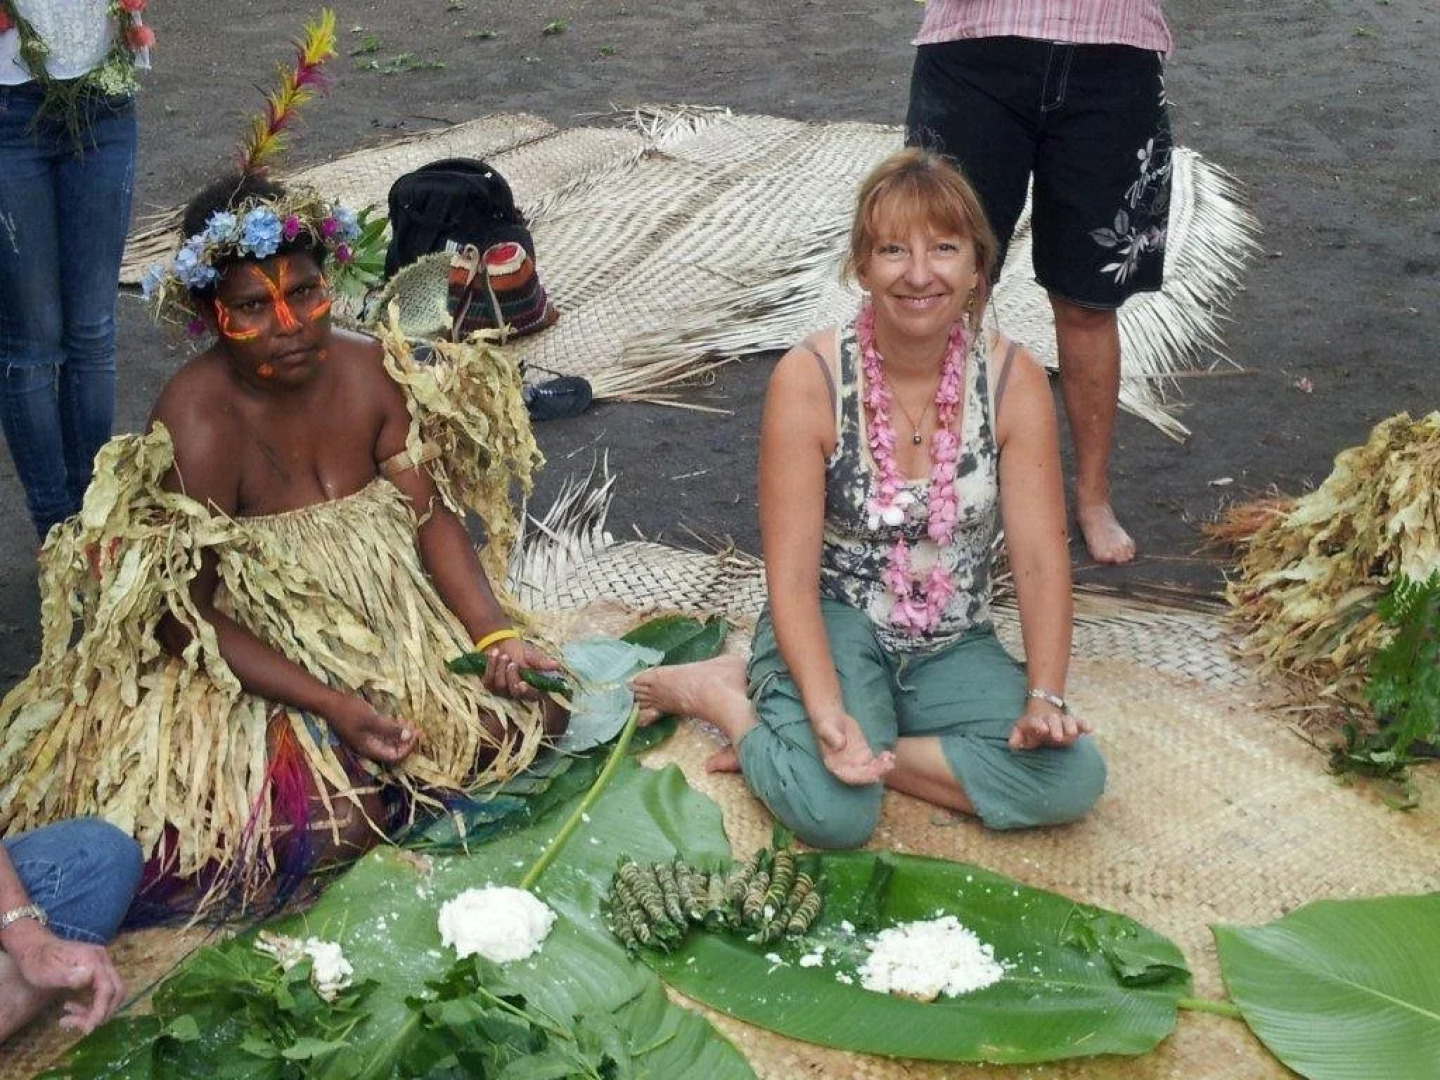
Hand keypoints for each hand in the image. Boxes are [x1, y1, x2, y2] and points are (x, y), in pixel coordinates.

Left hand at [3, 920, 124, 1033]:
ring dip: (95, 1011)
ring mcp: (100, 965)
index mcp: (93, 960)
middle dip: (102, 1012)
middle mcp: (102, 961)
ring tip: (69, 1019)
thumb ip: (68, 975)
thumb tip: (89, 977)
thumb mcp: (47, 971)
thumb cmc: (37, 961)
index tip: (88, 1028)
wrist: (33, 947)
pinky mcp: (96, 971)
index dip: (101, 1010)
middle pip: (117, 991)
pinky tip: (71, 1008)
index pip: (107, 989)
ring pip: (111, 994)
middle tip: (82, 1026)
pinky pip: (102, 992)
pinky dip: (91, 1005)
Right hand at [323, 693, 418, 763]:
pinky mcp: (367, 731)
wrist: (329, 702)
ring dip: (401, 734)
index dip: (407, 748)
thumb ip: (389, 729)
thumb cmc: (349, 710)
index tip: (415, 734)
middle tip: (416, 728)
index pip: (394, 757)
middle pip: (393, 751)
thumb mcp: (371, 719)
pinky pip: (385, 734)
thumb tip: (408, 736)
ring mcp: (368, 739)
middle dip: (406, 741)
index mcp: (369, 749)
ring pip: (390, 742)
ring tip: (409, 722)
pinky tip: (399, 719)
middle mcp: (369, 747)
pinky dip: (394, 729)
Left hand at [481, 637, 559, 700]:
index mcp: (531, 686)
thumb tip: (557, 665)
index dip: (527, 691)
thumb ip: (541, 662)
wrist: (501, 643)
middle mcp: (517, 692)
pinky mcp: (489, 685)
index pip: (532, 695)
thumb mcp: (531, 655)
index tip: (523, 683)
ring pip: (500, 686)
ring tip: (503, 655)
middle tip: (512, 662)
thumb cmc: (519, 651)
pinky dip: (491, 665)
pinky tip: (494, 654)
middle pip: (514, 692)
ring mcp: (502, 691)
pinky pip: (488, 680)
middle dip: (511, 676)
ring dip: (500, 668)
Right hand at [812, 710, 893, 785]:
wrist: (832, 718)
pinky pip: (875, 761)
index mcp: (834, 765)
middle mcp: (846, 767)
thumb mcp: (826, 728)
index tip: (874, 775)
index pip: (848, 776)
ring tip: (890, 759)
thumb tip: (839, 745)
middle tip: (887, 765)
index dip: (862, 777)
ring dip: (882, 767)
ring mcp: (856, 762)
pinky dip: (883, 760)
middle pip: (862, 775)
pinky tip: (890, 755)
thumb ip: (831, 737)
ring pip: (870, 770)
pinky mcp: (864, 755)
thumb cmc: (826, 723)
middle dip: (876, 772)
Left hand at [1008, 700, 1092, 749]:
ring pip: (1068, 720)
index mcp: (1036, 720)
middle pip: (1054, 720)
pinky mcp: (1073, 725)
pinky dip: (1085, 725)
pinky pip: (1080, 723)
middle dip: (1056, 727)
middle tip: (1057, 737)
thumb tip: (1013, 745)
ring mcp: (1062, 721)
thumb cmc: (1031, 728)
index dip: (1039, 724)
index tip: (1043, 729)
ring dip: (1070, 725)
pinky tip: (1090, 730)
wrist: (1043, 714)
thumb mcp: (1021, 730)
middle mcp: (1050, 719)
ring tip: (1072, 733)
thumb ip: (1016, 737)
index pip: (1036, 721)